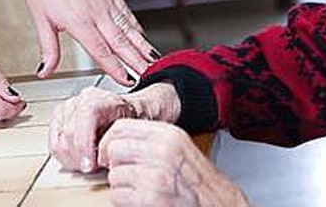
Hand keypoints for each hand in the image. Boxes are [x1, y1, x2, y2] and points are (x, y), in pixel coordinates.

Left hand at [18, 0, 157, 84]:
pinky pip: (127, 14)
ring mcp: (105, 1)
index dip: (116, 67)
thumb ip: (49, 49)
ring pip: (129, 28)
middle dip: (137, 61)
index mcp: (78, 20)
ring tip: (155, 61)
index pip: (101, 50)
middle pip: (121, 41)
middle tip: (150, 75)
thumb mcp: (40, 20)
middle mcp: (96, 11)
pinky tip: (143, 39)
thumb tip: (45, 71)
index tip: (127, 81)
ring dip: (143, 46)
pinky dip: (137, 28)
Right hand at [49, 84, 179, 172]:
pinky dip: (66, 157)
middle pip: (69, 134)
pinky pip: (54, 145)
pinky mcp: (58, 120)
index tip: (89, 165)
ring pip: (59, 142)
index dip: (84, 143)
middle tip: (95, 166)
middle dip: (81, 158)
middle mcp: (80, 99)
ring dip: (73, 159)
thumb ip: (117, 140)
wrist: (131, 114)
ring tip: (90, 161)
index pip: (85, 115)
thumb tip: (104, 156)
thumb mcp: (133, 128)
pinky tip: (80, 158)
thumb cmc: (133, 120)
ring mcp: (67, 109)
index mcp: (100, 98)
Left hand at [100, 119, 248, 206]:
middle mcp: (162, 151)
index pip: (122, 127)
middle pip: (114, 150)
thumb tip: (116, 139)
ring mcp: (156, 175)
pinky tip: (138, 201)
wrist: (216, 204)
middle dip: (115, 164)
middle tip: (126, 174)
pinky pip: (117, 196)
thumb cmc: (197, 182)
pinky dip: (123, 201)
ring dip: (121, 186)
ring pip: (114, 175)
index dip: (109, 141)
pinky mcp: (150, 198)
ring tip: (138, 189)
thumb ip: (152, 140)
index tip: (110, 153)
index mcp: (168, 135)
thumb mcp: (179, 148)